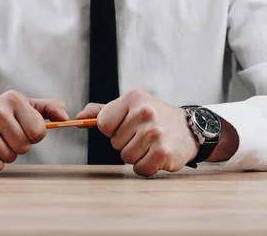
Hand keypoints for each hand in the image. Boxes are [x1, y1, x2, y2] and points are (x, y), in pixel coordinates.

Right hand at [0, 90, 68, 171]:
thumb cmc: (3, 115)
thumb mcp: (27, 106)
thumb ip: (50, 109)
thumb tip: (66, 118)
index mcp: (13, 98)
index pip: (38, 131)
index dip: (33, 135)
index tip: (23, 128)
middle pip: (24, 146)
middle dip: (19, 145)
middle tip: (6, 136)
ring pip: (10, 157)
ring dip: (6, 154)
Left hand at [76, 89, 199, 176]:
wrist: (188, 128)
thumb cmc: (153, 117)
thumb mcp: (129, 107)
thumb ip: (101, 111)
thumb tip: (78, 118)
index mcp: (132, 98)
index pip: (103, 124)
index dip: (112, 130)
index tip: (127, 126)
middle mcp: (144, 112)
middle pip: (115, 142)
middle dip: (126, 143)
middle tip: (144, 135)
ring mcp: (154, 133)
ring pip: (126, 157)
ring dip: (137, 155)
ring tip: (151, 144)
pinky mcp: (163, 152)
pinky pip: (140, 168)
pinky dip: (146, 166)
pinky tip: (157, 155)